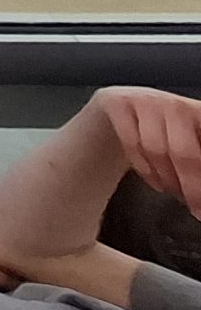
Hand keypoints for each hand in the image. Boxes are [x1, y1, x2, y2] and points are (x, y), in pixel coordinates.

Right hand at [91, 86, 200, 215]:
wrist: (120, 113)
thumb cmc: (164, 137)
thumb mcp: (189, 150)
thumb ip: (196, 166)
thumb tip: (200, 198)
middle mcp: (176, 103)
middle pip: (185, 152)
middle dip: (191, 186)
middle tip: (196, 209)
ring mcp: (145, 100)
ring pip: (155, 149)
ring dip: (166, 179)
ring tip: (173, 191)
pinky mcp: (117, 103)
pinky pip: (130, 143)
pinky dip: (143, 168)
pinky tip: (154, 180)